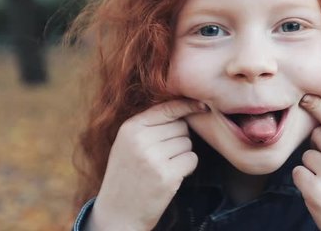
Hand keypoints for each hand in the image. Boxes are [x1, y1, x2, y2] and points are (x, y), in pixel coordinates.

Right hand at [88, 100, 204, 230]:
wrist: (117, 213)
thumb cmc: (127, 175)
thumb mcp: (128, 143)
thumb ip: (150, 124)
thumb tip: (185, 106)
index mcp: (130, 128)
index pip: (167, 108)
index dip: (187, 105)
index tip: (202, 105)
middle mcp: (140, 140)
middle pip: (181, 126)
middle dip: (179, 139)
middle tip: (163, 156)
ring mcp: (153, 158)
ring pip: (188, 143)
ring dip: (183, 154)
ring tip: (164, 167)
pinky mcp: (166, 176)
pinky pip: (192, 159)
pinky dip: (187, 168)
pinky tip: (172, 176)